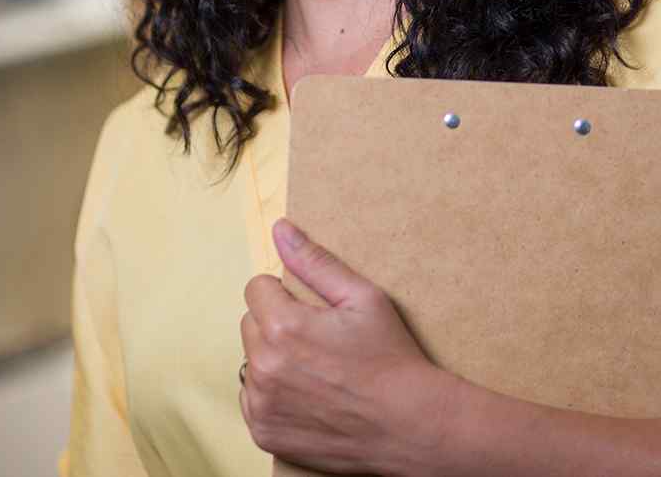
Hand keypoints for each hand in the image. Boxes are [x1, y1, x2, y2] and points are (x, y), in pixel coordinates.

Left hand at [239, 217, 452, 473]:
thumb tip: (281, 229)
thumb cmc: (389, 358)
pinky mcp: (264, 432)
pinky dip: (273, 395)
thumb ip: (315, 261)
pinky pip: (253, 398)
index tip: (312, 313)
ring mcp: (262, 404)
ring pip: (251, 362)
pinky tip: (308, 396)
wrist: (409, 425)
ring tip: (315, 370)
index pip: (256, 289)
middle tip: (317, 342)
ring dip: (273, 360)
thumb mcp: (362, 297)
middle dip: (276, 326)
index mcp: (282, 326)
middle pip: (250, 324)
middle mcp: (264, 366)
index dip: (285, 296)